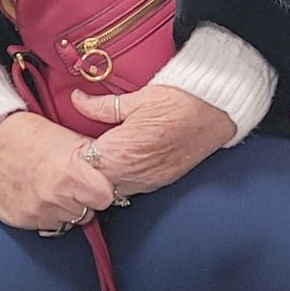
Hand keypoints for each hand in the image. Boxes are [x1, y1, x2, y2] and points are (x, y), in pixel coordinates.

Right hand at [0, 111, 116, 232]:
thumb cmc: (25, 133)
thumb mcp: (67, 137)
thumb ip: (90, 156)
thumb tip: (109, 166)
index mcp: (71, 173)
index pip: (105, 197)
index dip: (103, 189)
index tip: (97, 183)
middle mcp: (54, 196)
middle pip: (88, 212)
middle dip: (85, 200)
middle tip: (74, 184)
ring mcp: (36, 211)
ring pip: (68, 221)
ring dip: (66, 209)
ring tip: (55, 188)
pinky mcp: (19, 220)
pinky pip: (46, 225)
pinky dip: (47, 214)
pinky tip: (40, 196)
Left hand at [68, 85, 234, 197]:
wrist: (219, 110)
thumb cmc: (181, 99)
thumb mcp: (137, 98)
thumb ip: (101, 106)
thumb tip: (76, 100)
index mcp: (122, 151)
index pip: (82, 166)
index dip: (72, 154)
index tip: (71, 143)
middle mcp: (134, 173)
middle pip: (94, 185)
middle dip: (86, 170)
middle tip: (83, 150)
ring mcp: (150, 181)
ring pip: (112, 192)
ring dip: (104, 178)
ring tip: (103, 156)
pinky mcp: (162, 182)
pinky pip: (132, 190)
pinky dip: (122, 180)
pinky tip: (123, 163)